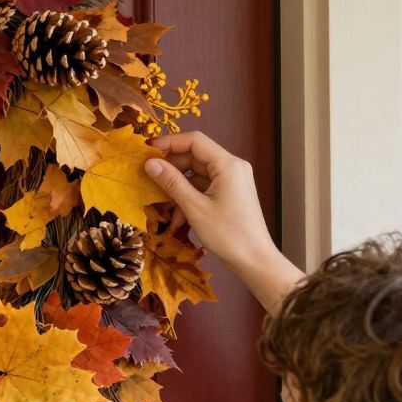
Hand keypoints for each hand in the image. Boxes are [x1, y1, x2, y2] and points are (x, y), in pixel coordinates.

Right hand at [145, 131, 278, 272]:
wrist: (254, 260)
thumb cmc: (228, 234)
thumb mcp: (195, 208)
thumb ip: (172, 182)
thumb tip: (150, 163)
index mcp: (228, 164)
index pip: (195, 141)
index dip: (169, 142)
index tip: (147, 150)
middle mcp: (232, 167)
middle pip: (195, 157)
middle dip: (172, 169)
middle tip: (150, 179)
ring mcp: (232, 180)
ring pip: (197, 174)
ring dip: (179, 188)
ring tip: (165, 207)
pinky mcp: (230, 193)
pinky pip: (205, 187)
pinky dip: (190, 197)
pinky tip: (179, 218)